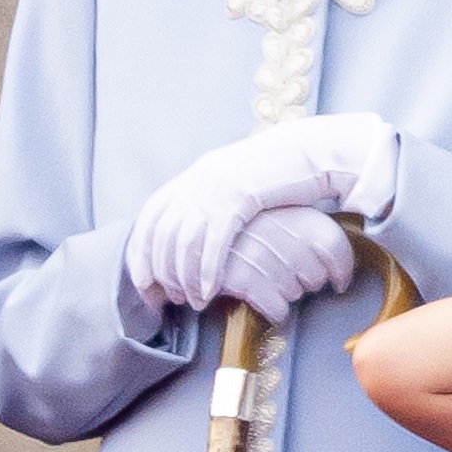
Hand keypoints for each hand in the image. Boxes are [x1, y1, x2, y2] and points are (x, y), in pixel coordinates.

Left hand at [125, 113, 396, 308]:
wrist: (310, 151)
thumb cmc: (278, 171)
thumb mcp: (237, 179)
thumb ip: (214, 197)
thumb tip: (198, 225)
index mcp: (196, 175)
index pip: (151, 216)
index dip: (141, 250)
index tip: (142, 279)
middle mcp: (199, 179)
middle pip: (163, 233)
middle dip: (162, 271)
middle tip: (168, 297)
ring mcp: (216, 188)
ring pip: (184, 241)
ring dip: (185, 277)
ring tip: (193, 300)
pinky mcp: (239, 198)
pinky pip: (214, 242)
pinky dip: (207, 270)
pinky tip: (209, 290)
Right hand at [219, 207, 355, 323]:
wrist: (195, 231)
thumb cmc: (247, 227)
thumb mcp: (282, 214)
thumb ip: (311, 229)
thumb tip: (343, 255)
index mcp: (296, 212)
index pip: (336, 246)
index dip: (342, 270)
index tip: (338, 281)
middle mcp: (282, 230)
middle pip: (317, 276)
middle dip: (307, 281)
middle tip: (289, 275)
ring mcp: (260, 253)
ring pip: (296, 293)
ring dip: (286, 292)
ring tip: (268, 278)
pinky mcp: (240, 277)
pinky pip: (277, 309)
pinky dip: (274, 310)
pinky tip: (262, 296)